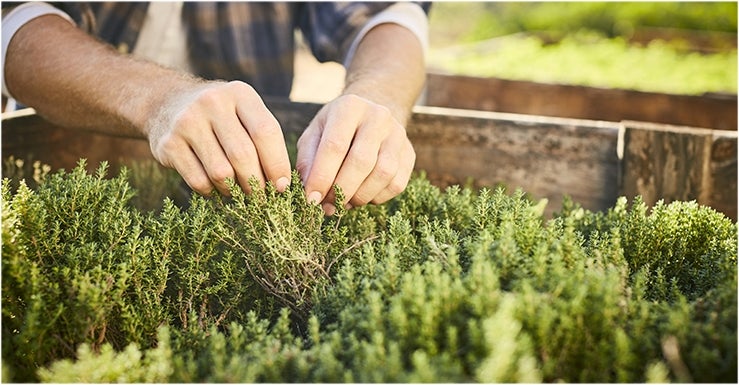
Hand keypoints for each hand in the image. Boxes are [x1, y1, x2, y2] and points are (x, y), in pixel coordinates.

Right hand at [145, 81, 291, 195]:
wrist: (167, 103)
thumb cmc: (220, 116)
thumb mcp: (244, 112)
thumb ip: (264, 140)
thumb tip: (281, 185)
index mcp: (239, 93)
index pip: (266, 132)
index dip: (277, 164)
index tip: (282, 186)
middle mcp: (212, 102)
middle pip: (243, 155)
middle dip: (256, 183)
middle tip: (262, 198)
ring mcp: (187, 122)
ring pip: (221, 172)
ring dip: (234, 189)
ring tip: (239, 190)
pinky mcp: (168, 144)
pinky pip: (199, 181)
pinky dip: (212, 191)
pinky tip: (216, 187)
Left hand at [296, 94, 415, 214]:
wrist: (371, 115)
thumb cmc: (336, 129)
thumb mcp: (315, 134)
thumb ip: (308, 161)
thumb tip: (311, 193)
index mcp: (350, 107)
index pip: (335, 146)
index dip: (321, 177)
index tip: (311, 199)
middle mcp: (378, 117)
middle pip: (362, 161)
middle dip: (342, 190)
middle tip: (328, 205)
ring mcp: (398, 135)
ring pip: (383, 174)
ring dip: (360, 196)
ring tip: (344, 201)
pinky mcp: (409, 154)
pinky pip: (396, 185)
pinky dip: (376, 198)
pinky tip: (362, 194)